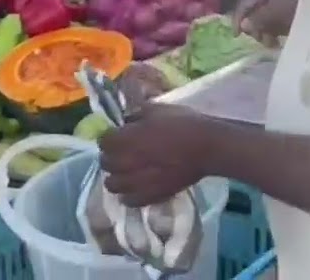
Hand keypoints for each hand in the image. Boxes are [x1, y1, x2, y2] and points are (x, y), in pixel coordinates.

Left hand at [98, 103, 214, 206]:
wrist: (206, 147)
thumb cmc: (182, 124)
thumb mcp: (157, 109)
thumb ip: (136, 115)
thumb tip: (127, 121)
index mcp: (124, 139)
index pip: (103, 141)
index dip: (110, 137)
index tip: (119, 135)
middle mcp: (124, 162)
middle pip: (105, 163)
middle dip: (111, 157)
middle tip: (123, 153)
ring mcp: (136, 182)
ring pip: (112, 185)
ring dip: (117, 177)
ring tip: (127, 173)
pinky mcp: (150, 196)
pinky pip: (129, 200)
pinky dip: (129, 195)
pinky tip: (137, 187)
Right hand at [232, 0, 298, 45]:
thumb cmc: (297, 7)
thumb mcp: (275, 12)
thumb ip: (258, 18)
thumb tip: (243, 25)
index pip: (244, 3)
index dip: (238, 18)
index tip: (237, 35)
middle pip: (251, 14)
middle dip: (254, 29)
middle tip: (262, 39)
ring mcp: (276, 6)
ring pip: (260, 23)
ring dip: (263, 34)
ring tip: (272, 43)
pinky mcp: (283, 16)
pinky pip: (270, 27)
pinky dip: (271, 36)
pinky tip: (277, 43)